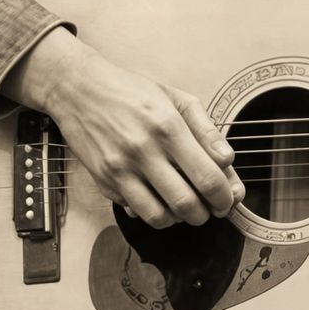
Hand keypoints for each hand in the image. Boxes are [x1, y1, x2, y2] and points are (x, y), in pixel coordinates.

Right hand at [5, 28, 242, 228]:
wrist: (79, 90)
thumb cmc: (131, 90)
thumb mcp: (176, 97)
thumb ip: (205, 128)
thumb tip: (227, 159)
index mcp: (168, 127)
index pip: (206, 176)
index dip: (224, 196)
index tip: (229, 199)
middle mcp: (143, 151)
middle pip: (185, 203)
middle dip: (206, 214)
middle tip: (211, 209)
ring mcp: (120, 169)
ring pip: (159, 216)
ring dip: (180, 219)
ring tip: (187, 208)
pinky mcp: (103, 181)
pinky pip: (135, 210)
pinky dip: (153, 213)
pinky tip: (160, 199)